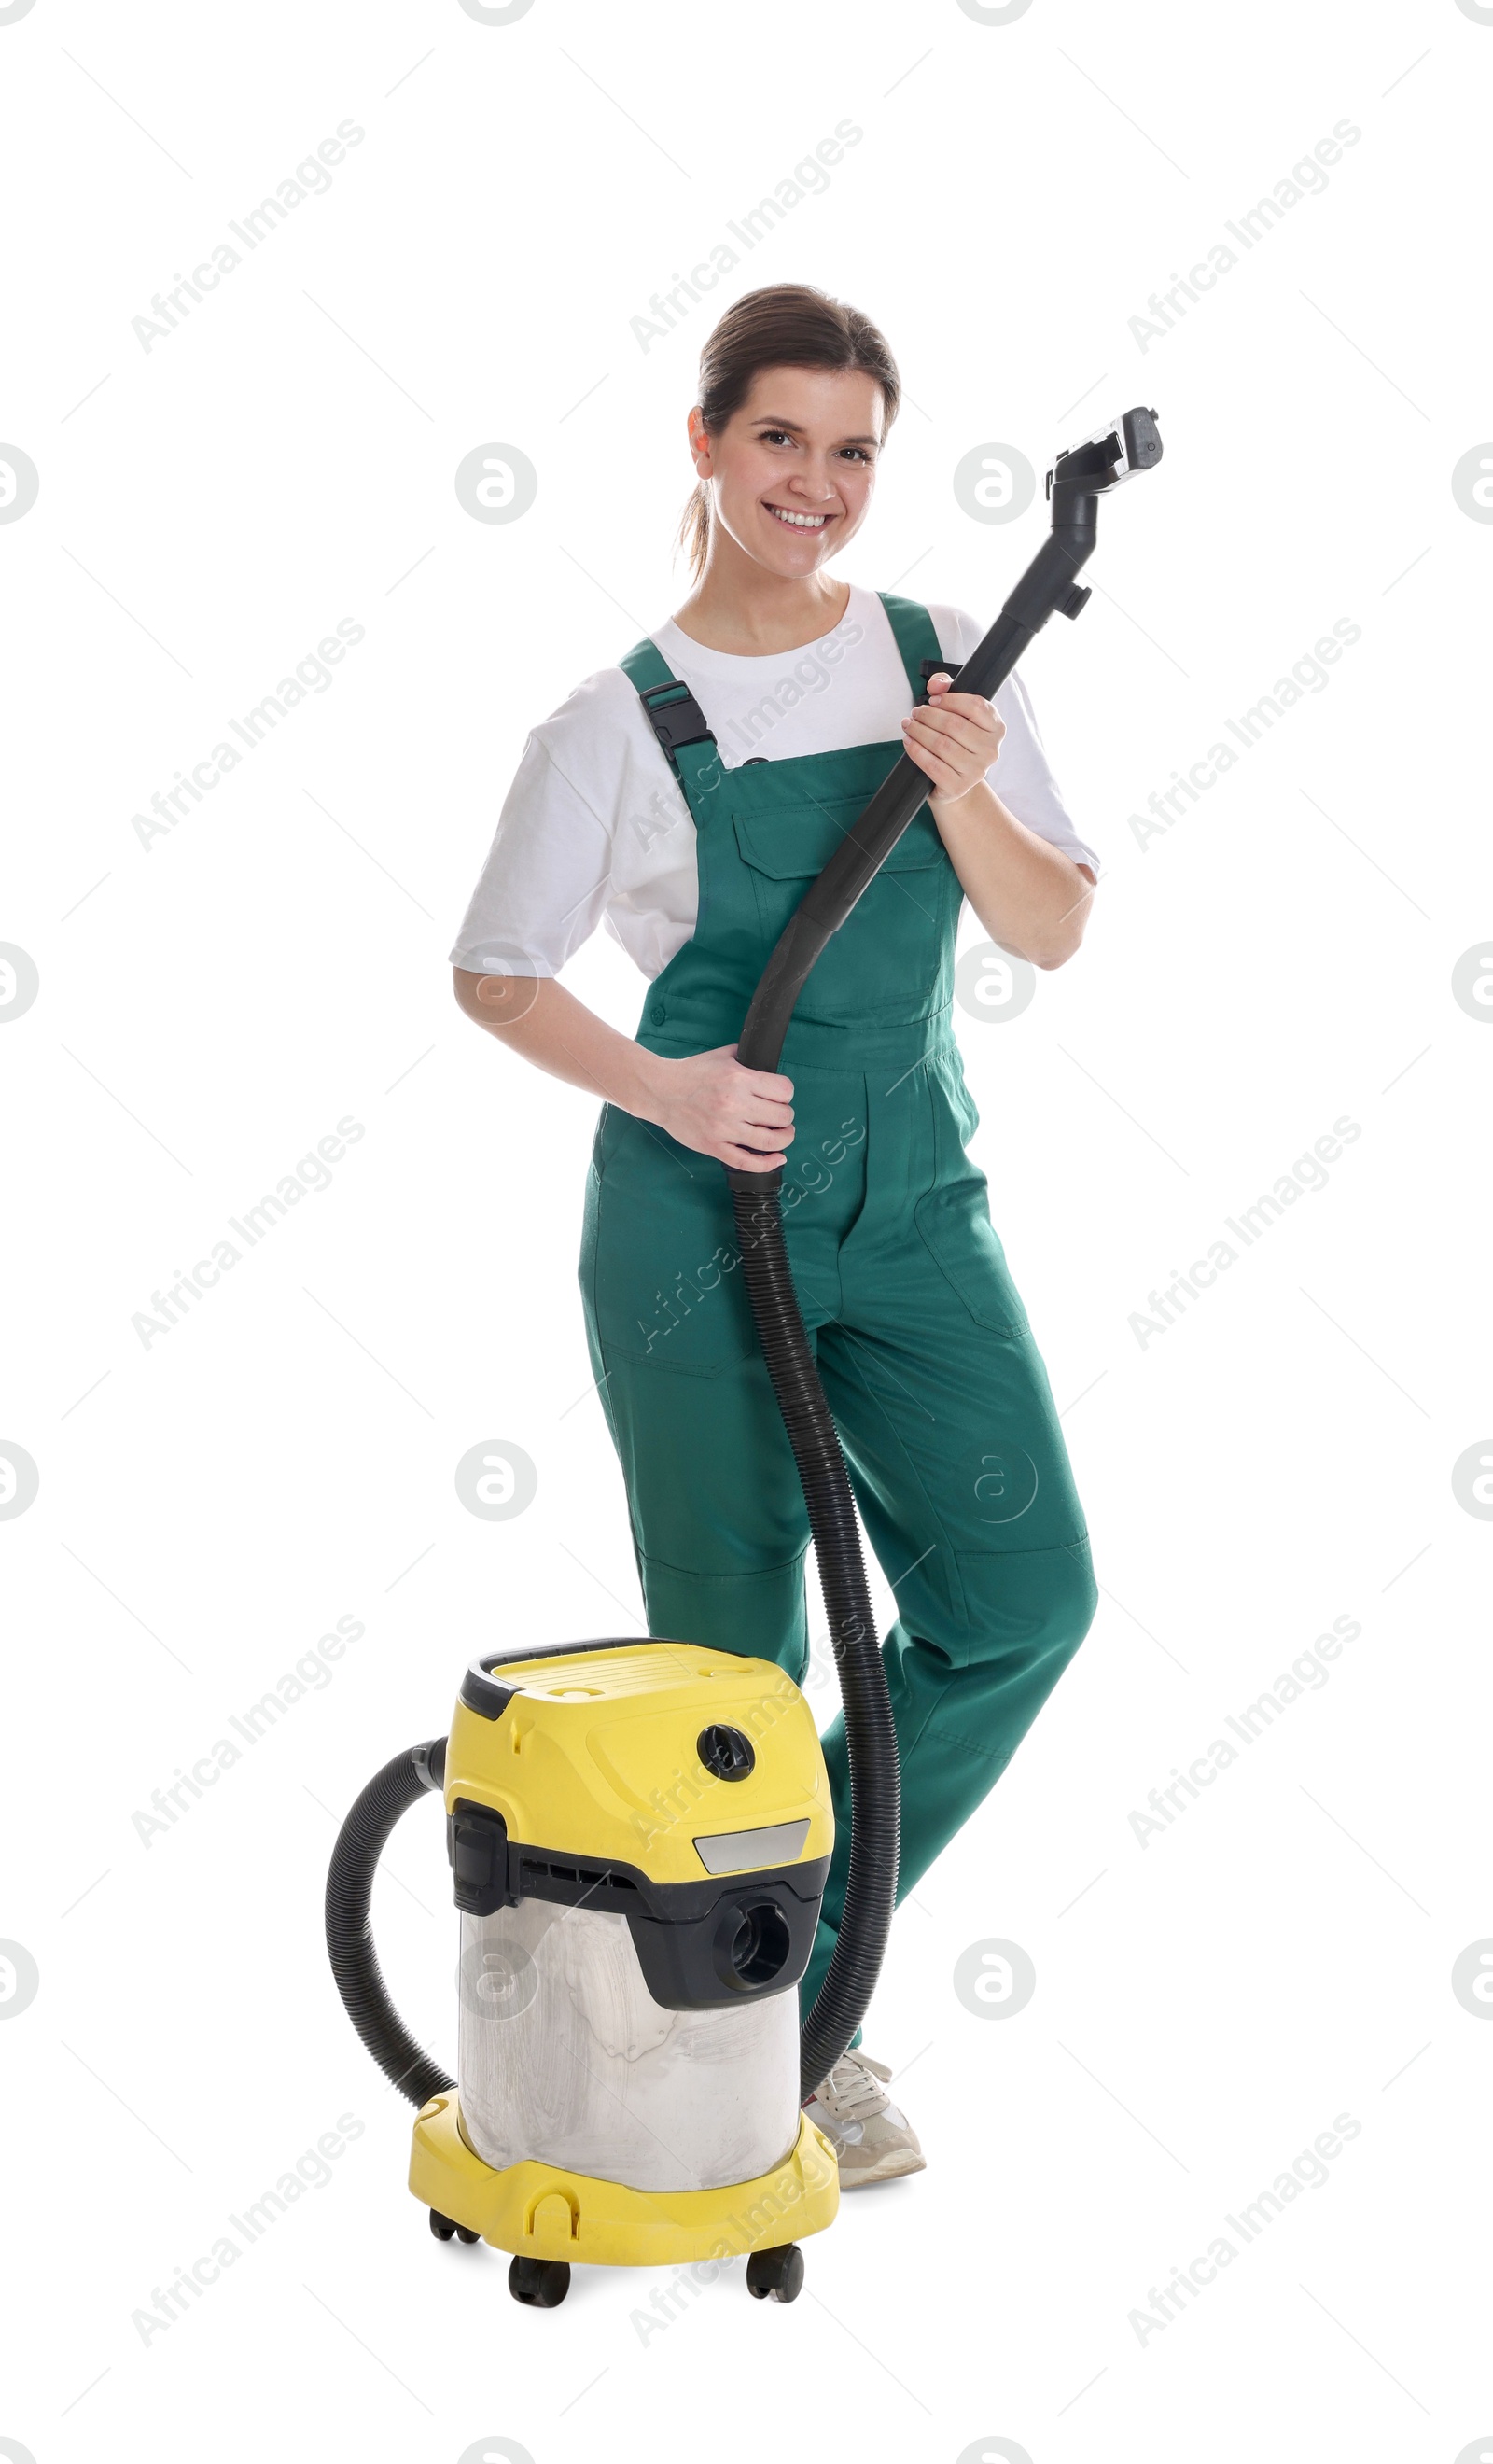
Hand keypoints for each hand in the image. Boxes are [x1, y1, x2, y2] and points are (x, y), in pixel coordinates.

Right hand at [642, 1044, 794, 1171]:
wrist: (660, 1091)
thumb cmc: (690, 1074)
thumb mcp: (722, 1056)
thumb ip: (746, 1058)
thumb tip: (766, 1063)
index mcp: (739, 1078)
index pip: (784, 1090)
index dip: (786, 1094)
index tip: (781, 1097)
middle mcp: (734, 1104)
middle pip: (782, 1116)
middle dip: (785, 1116)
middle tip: (780, 1116)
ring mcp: (724, 1128)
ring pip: (771, 1141)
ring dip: (784, 1139)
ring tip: (783, 1134)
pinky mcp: (714, 1146)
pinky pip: (747, 1162)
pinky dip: (767, 1164)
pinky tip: (777, 1159)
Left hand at [901, 672, 1004, 807]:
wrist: (954, 783)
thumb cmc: (957, 743)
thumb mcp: (957, 713)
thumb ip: (948, 689)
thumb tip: (936, 685)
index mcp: (996, 728)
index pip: (976, 706)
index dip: (950, 699)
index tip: (933, 699)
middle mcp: (991, 750)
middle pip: (954, 725)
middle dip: (929, 716)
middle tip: (915, 713)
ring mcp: (976, 770)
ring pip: (941, 744)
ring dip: (919, 732)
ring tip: (909, 725)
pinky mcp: (958, 786)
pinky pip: (933, 765)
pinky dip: (917, 751)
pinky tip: (909, 742)